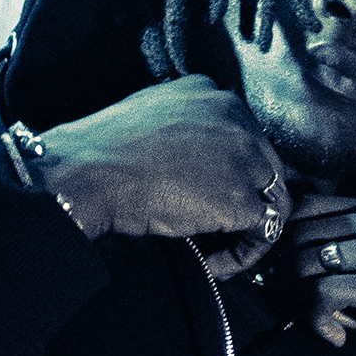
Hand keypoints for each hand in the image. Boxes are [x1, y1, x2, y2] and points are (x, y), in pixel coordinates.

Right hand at [38, 76, 292, 276]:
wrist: (85, 173)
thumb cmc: (100, 152)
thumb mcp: (148, 118)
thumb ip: (182, 131)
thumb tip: (194, 163)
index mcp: (207, 91)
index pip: (242, 137)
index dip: (231, 174)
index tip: (210, 197)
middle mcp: (234, 116)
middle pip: (264, 168)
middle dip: (245, 203)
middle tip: (219, 231)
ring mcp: (243, 157)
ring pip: (271, 200)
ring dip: (246, 232)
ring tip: (216, 252)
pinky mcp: (242, 198)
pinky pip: (264, 233)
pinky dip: (243, 256)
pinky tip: (214, 263)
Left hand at [284, 197, 355, 355]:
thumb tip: (292, 251)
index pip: (308, 207)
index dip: (288, 245)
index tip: (298, 282)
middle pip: (298, 235)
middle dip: (291, 277)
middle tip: (311, 310)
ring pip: (304, 262)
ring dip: (303, 301)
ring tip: (330, 323)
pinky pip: (321, 294)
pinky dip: (319, 322)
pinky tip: (339, 337)